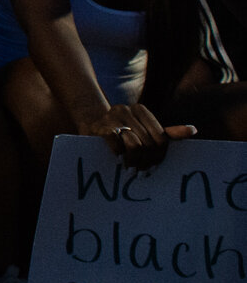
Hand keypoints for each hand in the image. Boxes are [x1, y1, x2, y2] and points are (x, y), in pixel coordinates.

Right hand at [79, 103, 194, 169]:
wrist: (89, 125)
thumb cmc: (122, 131)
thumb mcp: (144, 130)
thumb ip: (167, 133)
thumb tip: (193, 130)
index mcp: (141, 110)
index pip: (161, 137)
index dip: (159, 155)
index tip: (154, 166)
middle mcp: (127, 109)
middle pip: (149, 143)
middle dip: (147, 161)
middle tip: (143, 172)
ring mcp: (112, 117)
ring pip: (135, 145)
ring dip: (134, 161)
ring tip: (131, 169)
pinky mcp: (101, 128)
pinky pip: (118, 145)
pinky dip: (120, 155)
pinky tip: (119, 160)